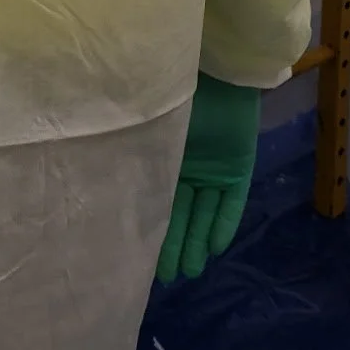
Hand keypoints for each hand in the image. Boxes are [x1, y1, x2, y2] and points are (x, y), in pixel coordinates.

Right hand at [157, 72, 260, 282]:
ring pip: (204, 213)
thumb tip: (111, 195)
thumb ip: (142, 161)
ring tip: (189, 271)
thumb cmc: (175, 97)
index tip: (144, 263)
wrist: (217, 72)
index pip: (158, 201)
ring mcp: (214, 169)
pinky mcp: (238, 170)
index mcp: (163, 155)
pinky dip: (223, 224)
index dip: (154, 231)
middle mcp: (188, 166)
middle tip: (169, 277)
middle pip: (181, 213)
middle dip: (175, 245)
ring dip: (197, 241)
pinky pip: (231, 204)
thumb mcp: (153, 133)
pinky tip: (214, 250)